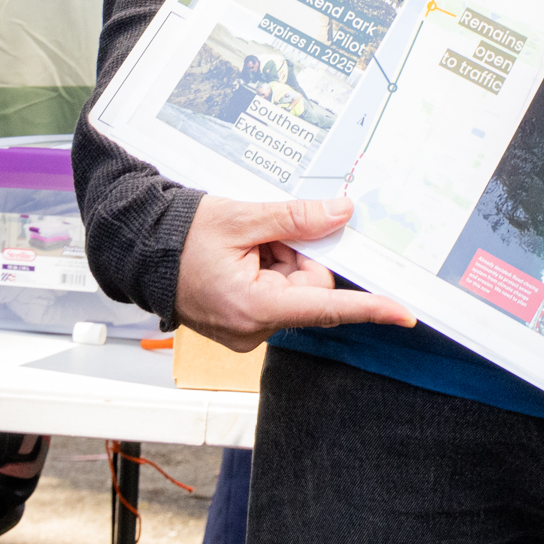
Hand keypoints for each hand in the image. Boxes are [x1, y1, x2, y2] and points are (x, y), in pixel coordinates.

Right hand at [173, 194, 416, 351]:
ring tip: (244, 245)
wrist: (139, 250)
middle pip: (311, 288)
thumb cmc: (181, 236)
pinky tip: (242, 256)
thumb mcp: (243, 218)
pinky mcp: (243, 325)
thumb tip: (342, 213)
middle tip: (264, 236)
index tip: (404, 314)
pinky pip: (277, 293)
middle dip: (298, 255)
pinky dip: (268, 270)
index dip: (369, 308)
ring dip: (280, 260)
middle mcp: (252, 328)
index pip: (325, 306)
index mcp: (253, 307)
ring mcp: (247, 330)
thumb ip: (297, 219)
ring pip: (294, 289)